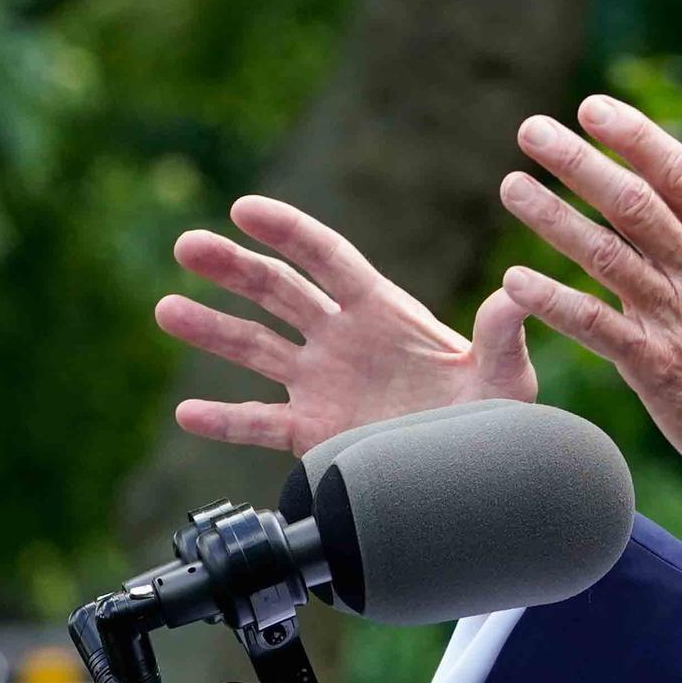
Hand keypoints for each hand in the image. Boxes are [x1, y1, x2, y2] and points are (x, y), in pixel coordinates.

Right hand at [154, 195, 535, 454]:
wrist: (477, 474)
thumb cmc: (496, 416)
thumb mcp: (504, 371)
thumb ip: (502, 333)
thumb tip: (516, 292)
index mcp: (383, 311)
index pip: (327, 259)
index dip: (287, 231)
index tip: (244, 208)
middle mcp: (342, 339)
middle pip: (278, 293)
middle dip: (234, 267)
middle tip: (187, 246)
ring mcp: (321, 383)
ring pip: (255, 349)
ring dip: (211, 330)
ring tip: (166, 309)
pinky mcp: (312, 431)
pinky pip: (259, 422)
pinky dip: (224, 418)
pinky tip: (187, 410)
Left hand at [497, 96, 681, 530]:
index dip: (634, 137)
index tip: (593, 107)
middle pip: (634, 204)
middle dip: (579, 162)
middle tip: (531, 130)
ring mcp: (680, 319)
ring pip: (605, 255)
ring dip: (552, 218)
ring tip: (510, 186)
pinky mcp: (655, 367)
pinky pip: (594, 326)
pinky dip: (553, 302)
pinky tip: (513, 280)